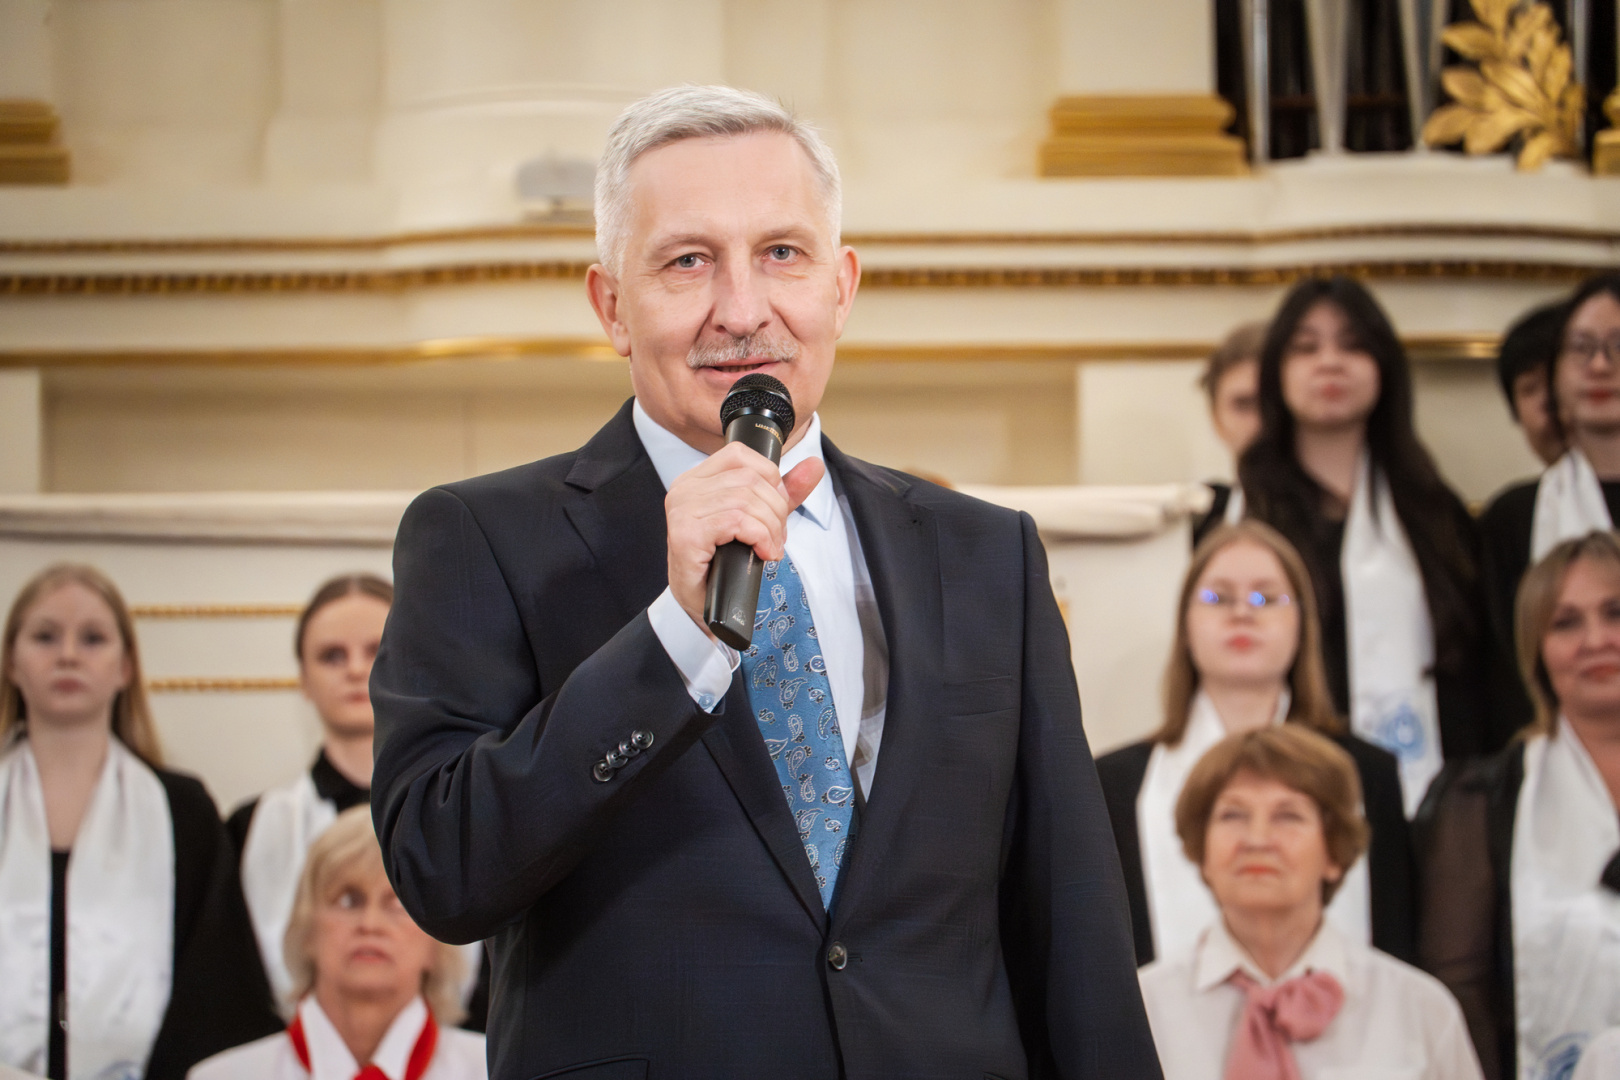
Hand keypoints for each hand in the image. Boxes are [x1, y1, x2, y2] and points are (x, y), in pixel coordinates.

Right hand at [665, 442, 824, 636]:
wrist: (704, 606)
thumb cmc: (724, 563)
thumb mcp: (759, 520)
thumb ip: (784, 492)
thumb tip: (815, 465)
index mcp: (696, 479)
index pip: (739, 454)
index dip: (769, 478)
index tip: (777, 509)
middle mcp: (684, 489)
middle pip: (749, 479)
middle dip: (776, 510)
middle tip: (777, 537)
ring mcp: (682, 510)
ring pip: (746, 500)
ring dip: (770, 528)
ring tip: (770, 548)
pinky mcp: (686, 535)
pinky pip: (736, 521)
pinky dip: (759, 537)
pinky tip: (762, 553)